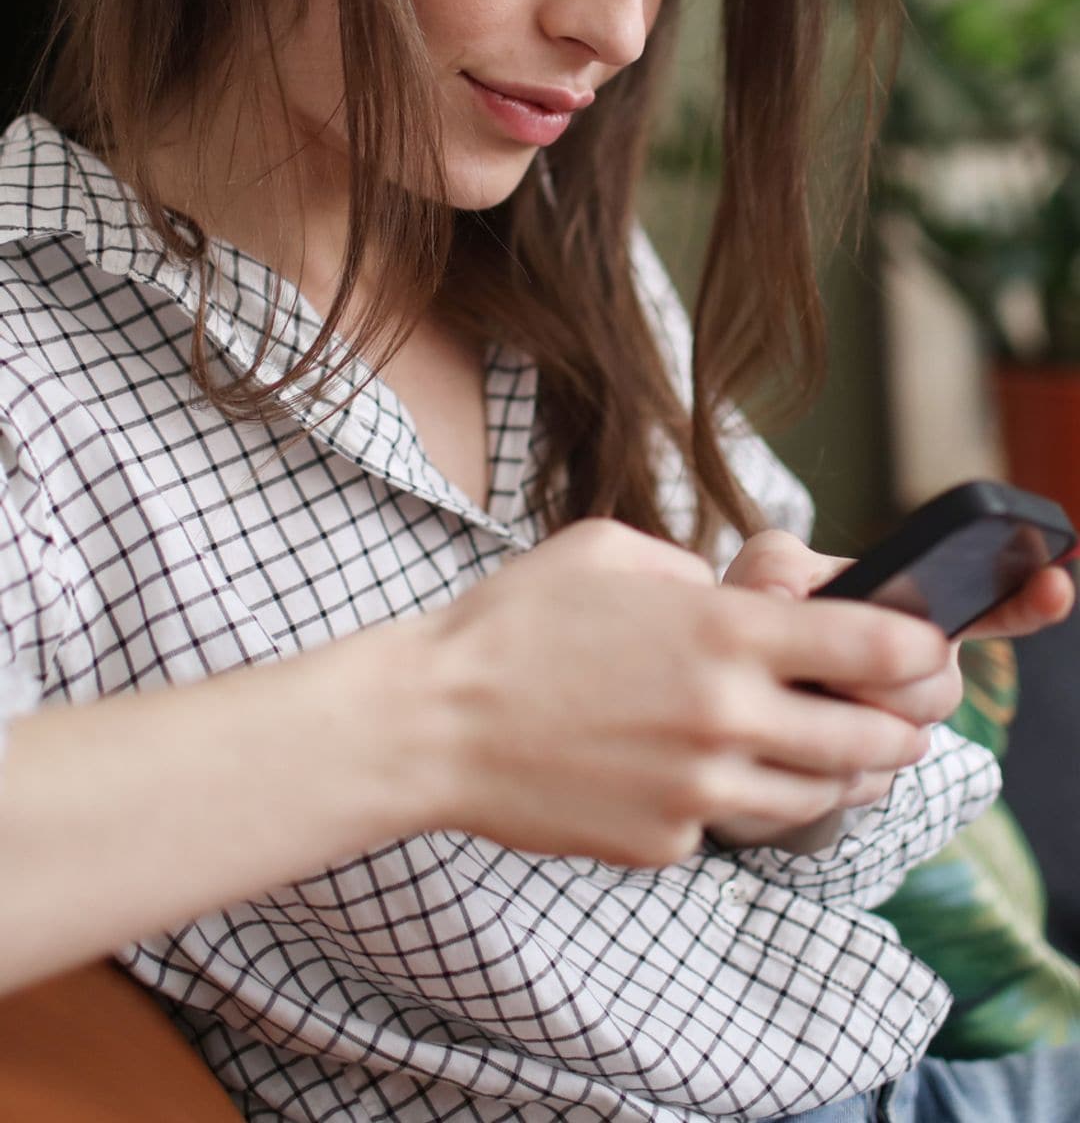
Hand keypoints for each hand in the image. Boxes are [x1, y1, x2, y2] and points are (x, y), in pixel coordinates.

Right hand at [418, 519, 941, 865]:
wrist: (436, 722)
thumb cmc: (514, 622)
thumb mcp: (608, 551)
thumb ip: (690, 574)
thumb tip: (727, 598)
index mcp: (721, 632)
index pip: (868, 644)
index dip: (915, 648)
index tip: (924, 649)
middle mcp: (727, 716)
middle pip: (865, 737)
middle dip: (896, 729)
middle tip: (898, 722)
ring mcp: (700, 788)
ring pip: (815, 795)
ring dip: (839, 776)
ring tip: (835, 757)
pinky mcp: (667, 841)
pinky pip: (729, 822)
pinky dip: (736, 801)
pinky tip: (708, 774)